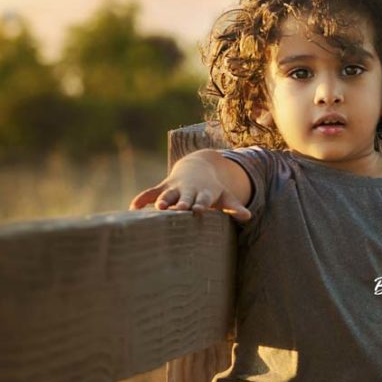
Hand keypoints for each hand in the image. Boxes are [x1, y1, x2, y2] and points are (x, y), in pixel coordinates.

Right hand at [128, 159, 251, 222]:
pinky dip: (142, 199)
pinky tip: (133, 209)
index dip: (201, 204)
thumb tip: (248, 216)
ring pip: (167, 194)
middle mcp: (189, 190)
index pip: (203, 199)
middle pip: (185, 197)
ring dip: (162, 200)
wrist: (199, 165)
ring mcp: (175, 187)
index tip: (198, 210)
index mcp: (204, 193)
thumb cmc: (213, 188)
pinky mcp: (163, 186)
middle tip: (179, 210)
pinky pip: (150, 192)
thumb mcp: (225, 196)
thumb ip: (234, 207)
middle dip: (182, 203)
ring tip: (158, 208)